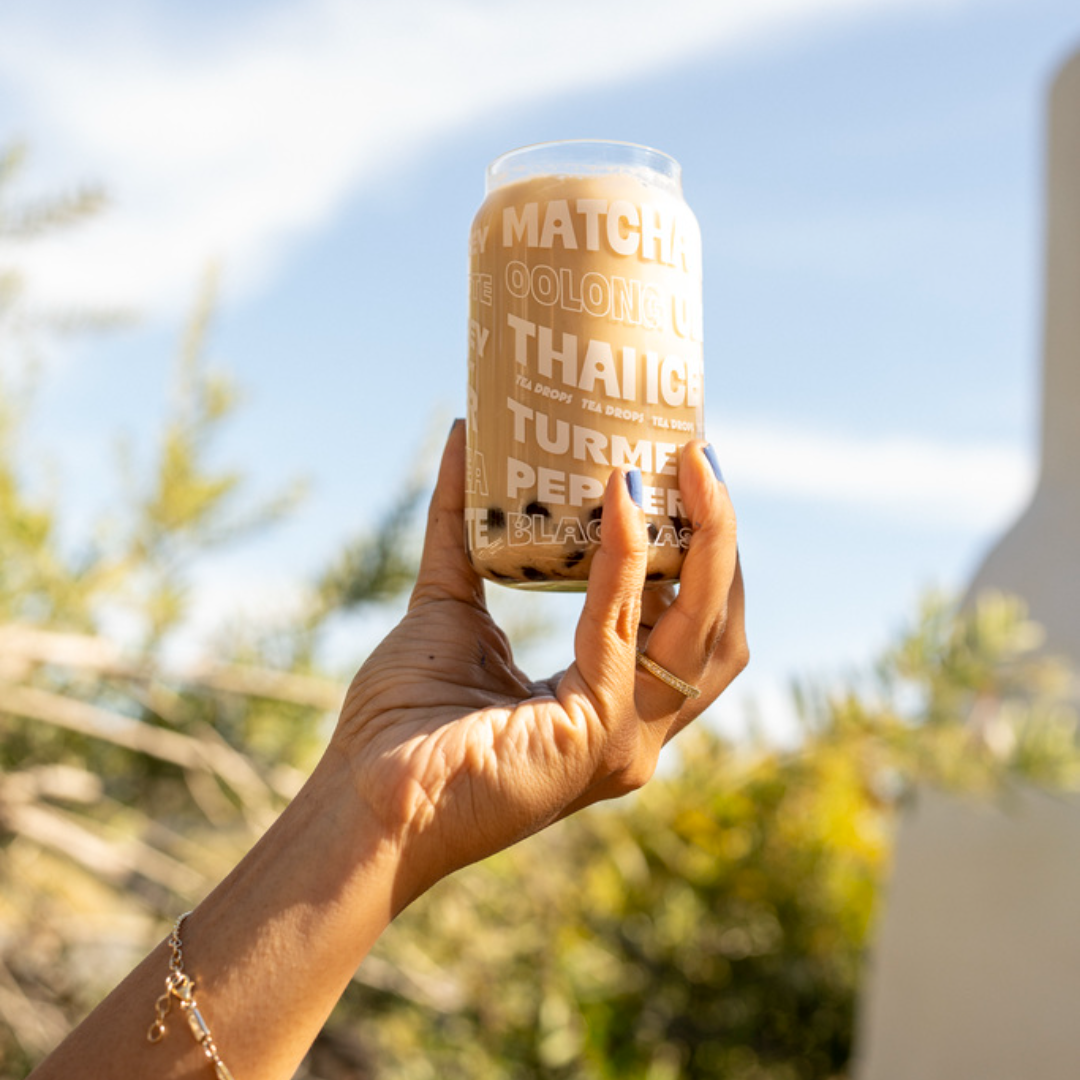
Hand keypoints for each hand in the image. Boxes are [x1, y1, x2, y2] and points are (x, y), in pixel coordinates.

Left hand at [332, 420, 746, 908]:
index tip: (687, 474)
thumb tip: (466, 433)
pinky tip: (618, 501)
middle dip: (721, 539)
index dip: (702, 552)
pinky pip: (622, 630)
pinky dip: (625, 561)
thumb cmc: (402, 720)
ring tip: (689, 465)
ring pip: (700, 628)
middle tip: (700, 457)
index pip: (689, 624)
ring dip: (706, 541)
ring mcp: (625, 738)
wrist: (363, 803)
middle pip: (716, 624)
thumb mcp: (449, 603)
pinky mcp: (596, 737)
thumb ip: (464, 525)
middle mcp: (635, 726)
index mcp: (610, 702)